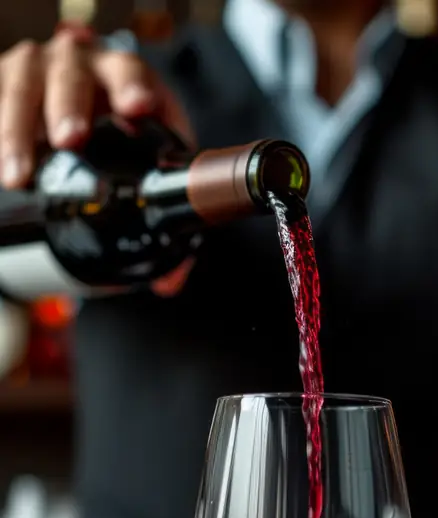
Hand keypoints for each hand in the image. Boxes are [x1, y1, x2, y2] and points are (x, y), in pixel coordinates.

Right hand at [0, 27, 194, 294]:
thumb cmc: (111, 133)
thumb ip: (158, 215)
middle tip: (69, 140)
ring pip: (22, 89)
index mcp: (122, 75)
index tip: (138, 108)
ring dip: (17, 131)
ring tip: (18, 174)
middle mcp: (76, 65)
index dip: (132, 87)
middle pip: (70, 77)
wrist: (64, 114)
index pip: (130, 72)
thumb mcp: (142, 163)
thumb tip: (169, 280)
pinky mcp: (0, 85)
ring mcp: (33, 71)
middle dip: (69, 108)